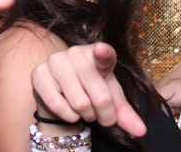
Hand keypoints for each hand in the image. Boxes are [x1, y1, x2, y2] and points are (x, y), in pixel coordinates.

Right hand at [30, 42, 146, 137]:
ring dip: (86, 115)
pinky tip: (68, 109)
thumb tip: (141, 131)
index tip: (102, 50)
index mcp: (98, 54)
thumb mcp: (112, 98)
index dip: (103, 53)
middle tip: (99, 113)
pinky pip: (58, 106)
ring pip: (79, 104)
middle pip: (100, 97)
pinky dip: (68, 116)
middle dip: (104, 114)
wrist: (62, 92)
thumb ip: (125, 113)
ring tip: (84, 109)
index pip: (104, 54)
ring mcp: (56, 61)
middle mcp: (76, 53)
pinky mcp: (39, 73)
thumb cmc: (91, 90)